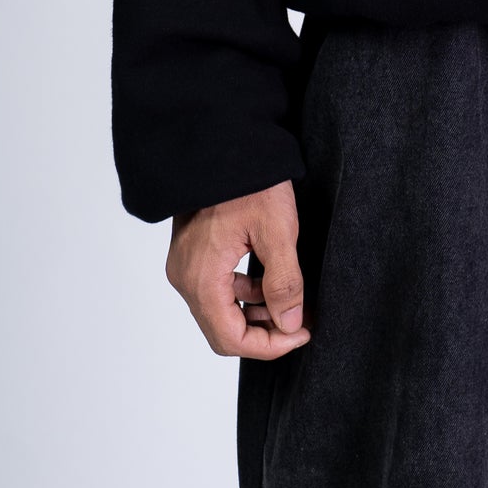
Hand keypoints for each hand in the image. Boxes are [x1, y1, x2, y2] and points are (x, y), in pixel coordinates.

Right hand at [165, 180, 309, 360]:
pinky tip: (270, 282)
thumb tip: (291, 325)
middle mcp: (185, 278)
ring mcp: (185, 266)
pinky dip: (244, 294)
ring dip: (255, 314)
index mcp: (201, 278)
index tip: (302, 334)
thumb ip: (284, 282)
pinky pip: (216, 289)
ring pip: (220, 311)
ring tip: (292, 303)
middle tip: (301, 323)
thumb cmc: (251, 180)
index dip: (269, 346)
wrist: (225, 141)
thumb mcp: (277, 230)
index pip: (230, 338)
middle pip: (222, 330)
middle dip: (264, 333)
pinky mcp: (192, 254)